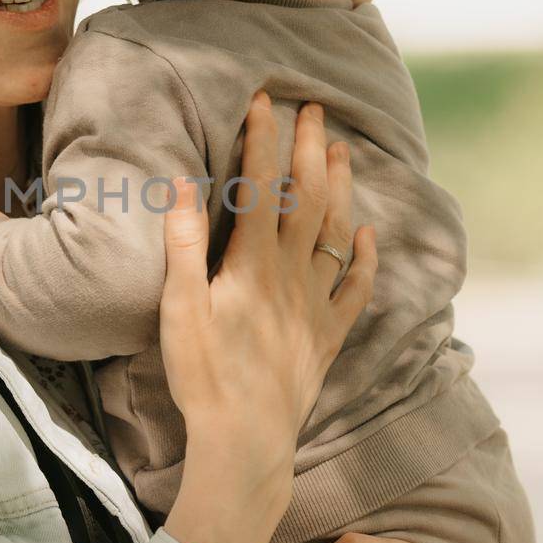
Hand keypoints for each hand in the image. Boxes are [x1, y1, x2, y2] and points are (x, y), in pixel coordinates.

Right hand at [159, 94, 376, 459]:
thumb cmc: (204, 376)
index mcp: (253, 263)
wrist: (246, 441)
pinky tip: (363, 234)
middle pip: (308, 198)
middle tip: (316, 110)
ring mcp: (314, 306)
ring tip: (342, 150)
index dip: (263, 140)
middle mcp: (292, 276)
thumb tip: (182, 182)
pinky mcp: (326, 336)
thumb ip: (182, 243)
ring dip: (340, 187)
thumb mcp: (178, 308)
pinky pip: (353, 289)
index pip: (261, 187)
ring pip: (335, 233)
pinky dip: (362, 257)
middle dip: (310, 149)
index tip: (265, 102)